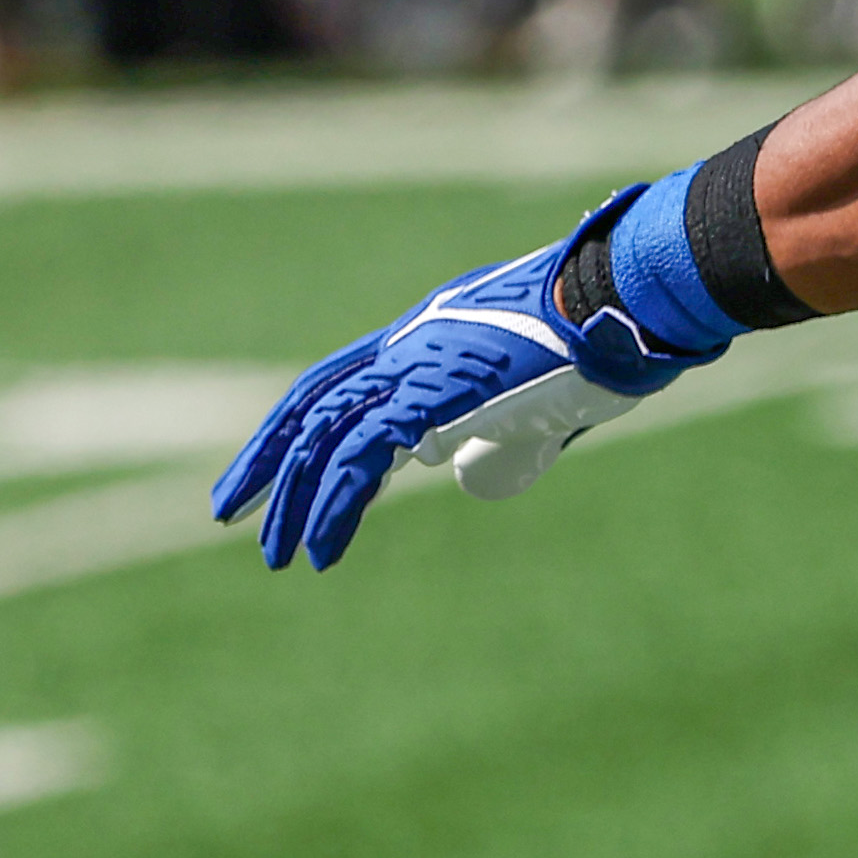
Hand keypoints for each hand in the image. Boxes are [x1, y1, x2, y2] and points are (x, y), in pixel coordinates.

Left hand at [214, 210, 703, 571]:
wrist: (628, 300)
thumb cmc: (606, 337)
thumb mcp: (541, 390)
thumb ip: (499, 428)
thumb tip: (470, 472)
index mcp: (430, 333)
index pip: (339, 382)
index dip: (298, 427)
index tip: (274, 472)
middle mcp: (410, 344)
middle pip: (311, 405)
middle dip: (265, 462)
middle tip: (230, 513)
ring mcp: (417, 366)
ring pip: (323, 439)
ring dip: (295, 503)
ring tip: (278, 557)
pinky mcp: (431, 395)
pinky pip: (357, 460)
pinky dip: (332, 508)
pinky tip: (321, 551)